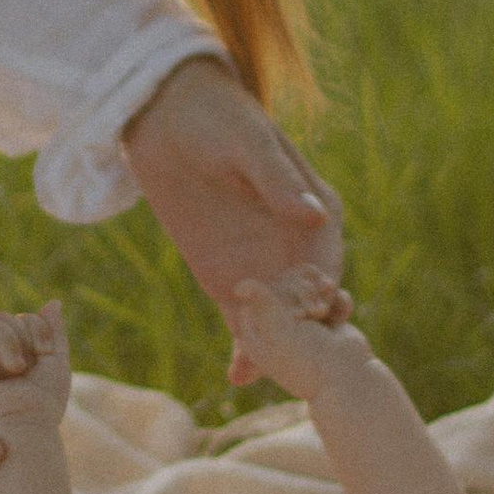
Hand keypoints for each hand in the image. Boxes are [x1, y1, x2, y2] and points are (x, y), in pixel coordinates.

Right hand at [0, 302, 74, 440]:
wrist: (22, 424)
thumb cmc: (42, 403)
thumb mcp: (56, 363)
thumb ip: (53, 332)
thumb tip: (53, 302)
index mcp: (16, 352)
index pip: (23, 319)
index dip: (37, 328)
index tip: (44, 353)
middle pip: (4, 318)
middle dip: (20, 337)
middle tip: (23, 367)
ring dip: (6, 341)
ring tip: (11, 369)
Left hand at [122, 58, 346, 368]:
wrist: (165, 117)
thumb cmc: (216, 116)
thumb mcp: (246, 143)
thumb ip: (276, 180)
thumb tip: (314, 216)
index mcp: (317, 210)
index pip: (327, 264)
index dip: (320, 295)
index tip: (308, 321)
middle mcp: (295, 245)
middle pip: (307, 302)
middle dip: (301, 335)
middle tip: (285, 365)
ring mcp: (262, 265)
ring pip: (277, 318)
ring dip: (273, 349)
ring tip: (259, 375)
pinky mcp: (227, 277)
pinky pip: (241, 318)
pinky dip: (243, 346)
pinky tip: (237, 376)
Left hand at [218, 265, 369, 405]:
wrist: (347, 380)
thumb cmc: (308, 360)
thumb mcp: (280, 332)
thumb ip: (262, 304)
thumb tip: (238, 286)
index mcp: (255, 335)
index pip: (257, 296)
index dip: (278, 294)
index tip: (296, 312)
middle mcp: (276, 329)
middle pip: (285, 288)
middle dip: (304, 293)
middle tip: (315, 313)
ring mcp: (302, 325)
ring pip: (309, 290)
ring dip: (322, 294)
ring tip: (326, 309)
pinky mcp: (326, 322)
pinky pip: (330, 297)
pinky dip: (337, 302)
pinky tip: (340, 316)